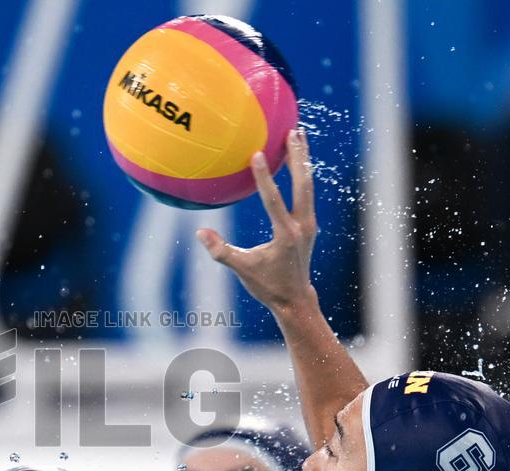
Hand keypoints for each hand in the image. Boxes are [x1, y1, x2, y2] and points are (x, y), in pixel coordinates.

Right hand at [196, 129, 317, 312]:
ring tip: (298, 135)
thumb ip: (221, 251)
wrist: (295, 299)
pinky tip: (295, 161)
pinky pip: (306, 193)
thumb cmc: (267, 286)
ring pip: (308, 185)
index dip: (264, 177)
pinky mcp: (309, 225)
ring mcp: (309, 224)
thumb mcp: (242, 270)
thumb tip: (200, 232)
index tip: (257, 154)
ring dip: (303, 160)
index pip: (274, 200)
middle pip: (302, 184)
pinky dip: (301, 174)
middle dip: (298, 156)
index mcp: (285, 235)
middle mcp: (301, 225)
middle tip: (293, 131)